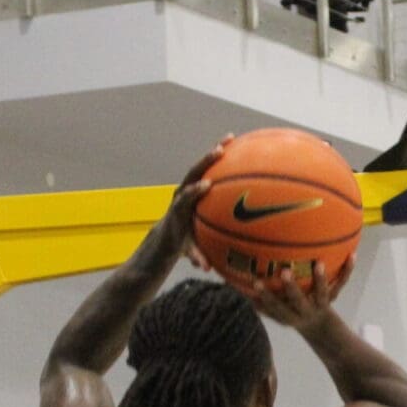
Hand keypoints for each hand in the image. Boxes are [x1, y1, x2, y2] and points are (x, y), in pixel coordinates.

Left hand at [155, 136, 230, 266]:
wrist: (168, 231)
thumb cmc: (181, 242)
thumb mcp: (187, 250)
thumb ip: (195, 257)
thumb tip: (206, 268)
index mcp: (179, 210)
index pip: (185, 197)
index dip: (194, 191)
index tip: (206, 185)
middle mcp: (182, 193)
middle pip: (192, 173)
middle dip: (204, 163)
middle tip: (218, 152)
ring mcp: (188, 185)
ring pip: (201, 165)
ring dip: (214, 152)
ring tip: (230, 138)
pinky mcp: (196, 182)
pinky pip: (209, 168)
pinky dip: (221, 158)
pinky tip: (238, 147)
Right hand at [234, 258, 350, 333]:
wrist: (320, 330)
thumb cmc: (290, 313)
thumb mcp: (275, 311)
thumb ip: (257, 300)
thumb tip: (230, 280)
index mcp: (287, 314)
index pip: (273, 307)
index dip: (264, 296)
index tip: (254, 282)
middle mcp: (303, 311)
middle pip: (296, 301)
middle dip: (290, 288)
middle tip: (284, 271)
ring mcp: (319, 304)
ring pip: (321, 294)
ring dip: (320, 280)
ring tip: (318, 264)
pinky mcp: (332, 297)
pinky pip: (341, 284)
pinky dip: (347, 271)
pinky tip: (352, 255)